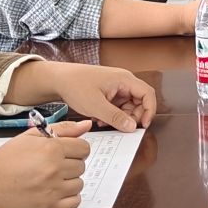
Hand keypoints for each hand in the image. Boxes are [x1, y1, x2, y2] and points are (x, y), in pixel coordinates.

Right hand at [0, 120, 90, 207]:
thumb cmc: (4, 160)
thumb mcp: (30, 137)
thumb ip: (62, 129)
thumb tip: (86, 124)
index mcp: (52, 148)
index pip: (84, 148)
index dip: (75, 149)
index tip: (64, 153)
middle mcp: (55, 169)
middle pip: (82, 166)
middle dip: (70, 164)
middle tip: (52, 166)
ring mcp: (53, 190)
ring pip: (80, 184)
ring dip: (69, 182)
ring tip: (51, 180)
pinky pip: (75, 202)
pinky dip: (68, 198)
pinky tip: (54, 192)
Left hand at [8, 61, 156, 130]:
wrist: (58, 79)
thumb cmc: (75, 85)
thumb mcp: (96, 105)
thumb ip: (116, 117)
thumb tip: (132, 127)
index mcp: (124, 79)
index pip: (147, 94)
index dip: (150, 110)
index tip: (143, 125)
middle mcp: (123, 81)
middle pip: (140, 101)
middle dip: (133, 116)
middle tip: (122, 128)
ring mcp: (116, 87)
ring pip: (128, 105)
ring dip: (121, 117)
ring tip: (106, 123)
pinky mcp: (108, 92)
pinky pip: (118, 106)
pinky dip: (112, 115)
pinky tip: (100, 119)